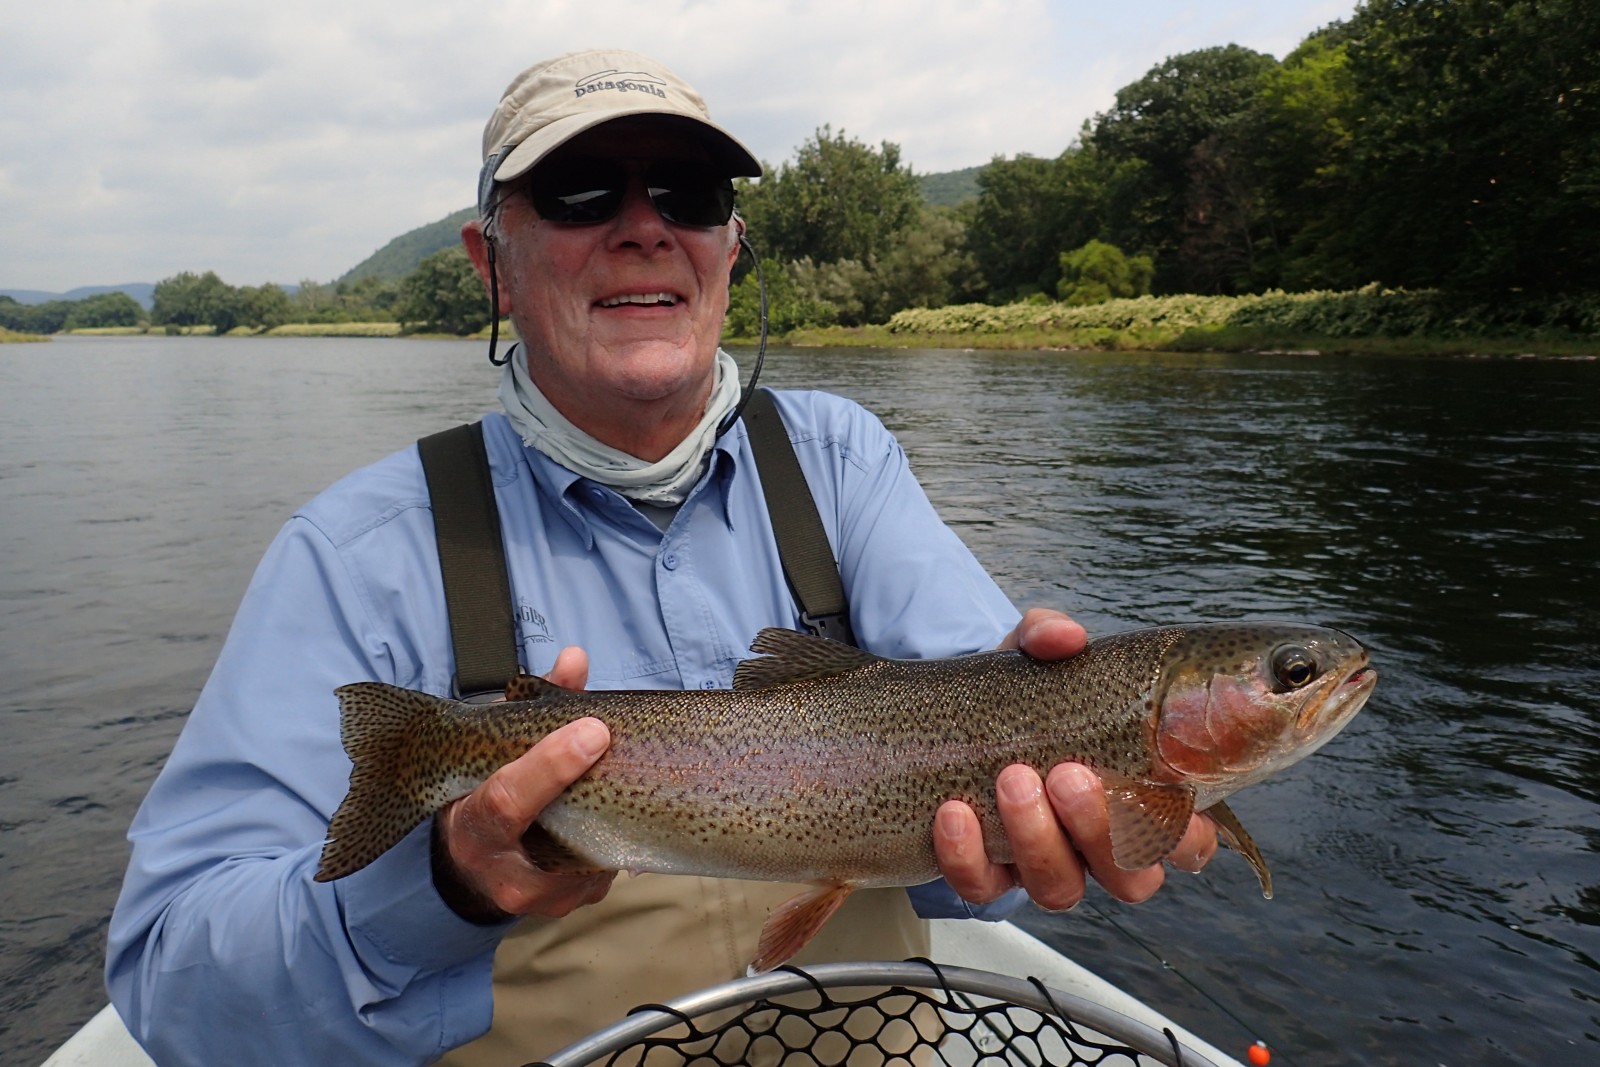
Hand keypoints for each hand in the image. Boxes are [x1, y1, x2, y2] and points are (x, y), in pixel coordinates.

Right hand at [431, 647, 616, 921]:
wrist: (475, 866)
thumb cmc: (482, 795)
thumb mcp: (491, 752)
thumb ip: (532, 704)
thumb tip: (574, 660)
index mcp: (473, 827)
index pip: (507, 800)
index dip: (551, 764)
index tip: (594, 729)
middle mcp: (505, 874)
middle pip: (560, 832)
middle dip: (601, 783)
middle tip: (630, 742)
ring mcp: (547, 898)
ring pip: (598, 850)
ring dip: (622, 806)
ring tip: (642, 763)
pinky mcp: (578, 901)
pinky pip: (611, 863)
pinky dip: (625, 827)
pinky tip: (637, 798)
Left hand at [932, 609, 1218, 910]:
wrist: (942, 720)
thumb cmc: (1016, 694)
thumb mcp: (1032, 658)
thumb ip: (1049, 637)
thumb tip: (1065, 637)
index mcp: (1134, 801)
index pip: (1188, 842)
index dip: (1187, 835)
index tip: (1160, 792)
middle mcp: (1096, 847)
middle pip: (1131, 878)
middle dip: (1100, 830)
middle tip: (1067, 774)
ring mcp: (1043, 867)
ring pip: (1061, 889)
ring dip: (1037, 839)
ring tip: (1011, 779)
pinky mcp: (985, 877)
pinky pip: (983, 888)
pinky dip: (967, 855)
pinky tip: (952, 812)